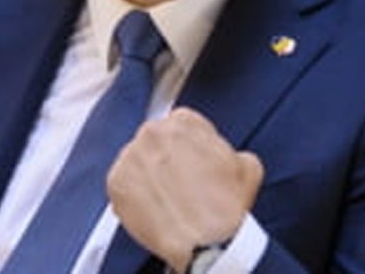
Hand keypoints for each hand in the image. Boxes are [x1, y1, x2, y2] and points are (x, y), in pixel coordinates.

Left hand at [107, 107, 263, 272]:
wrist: (203, 244)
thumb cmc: (226, 207)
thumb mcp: (248, 167)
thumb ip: (231, 151)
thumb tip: (227, 157)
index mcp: (183, 121)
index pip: (181, 124)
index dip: (190, 146)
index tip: (193, 161)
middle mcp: (152, 133)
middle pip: (157, 141)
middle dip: (167, 158)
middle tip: (180, 182)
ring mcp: (130, 157)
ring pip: (138, 161)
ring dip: (149, 175)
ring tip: (167, 199)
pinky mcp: (115, 183)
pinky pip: (123, 184)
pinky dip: (134, 195)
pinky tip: (154, 207)